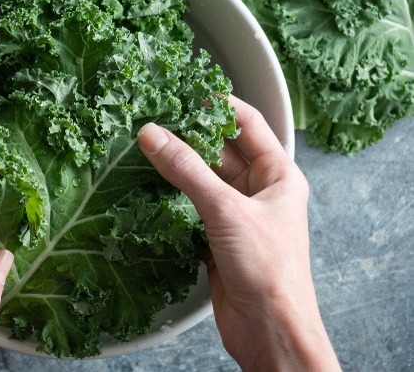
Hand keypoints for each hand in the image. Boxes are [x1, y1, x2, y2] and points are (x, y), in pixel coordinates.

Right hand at [138, 96, 339, 370]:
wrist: (269, 329)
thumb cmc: (270, 271)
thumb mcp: (226, 209)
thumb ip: (186, 169)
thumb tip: (153, 134)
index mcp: (278, 175)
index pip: (247, 124)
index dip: (217, 104)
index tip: (184, 91)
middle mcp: (259, 192)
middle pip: (219, 150)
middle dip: (188, 135)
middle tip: (153, 119)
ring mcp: (236, 216)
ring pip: (202, 179)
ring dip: (176, 167)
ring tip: (143, 148)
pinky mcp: (216, 238)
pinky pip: (190, 207)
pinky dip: (171, 197)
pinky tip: (147, 188)